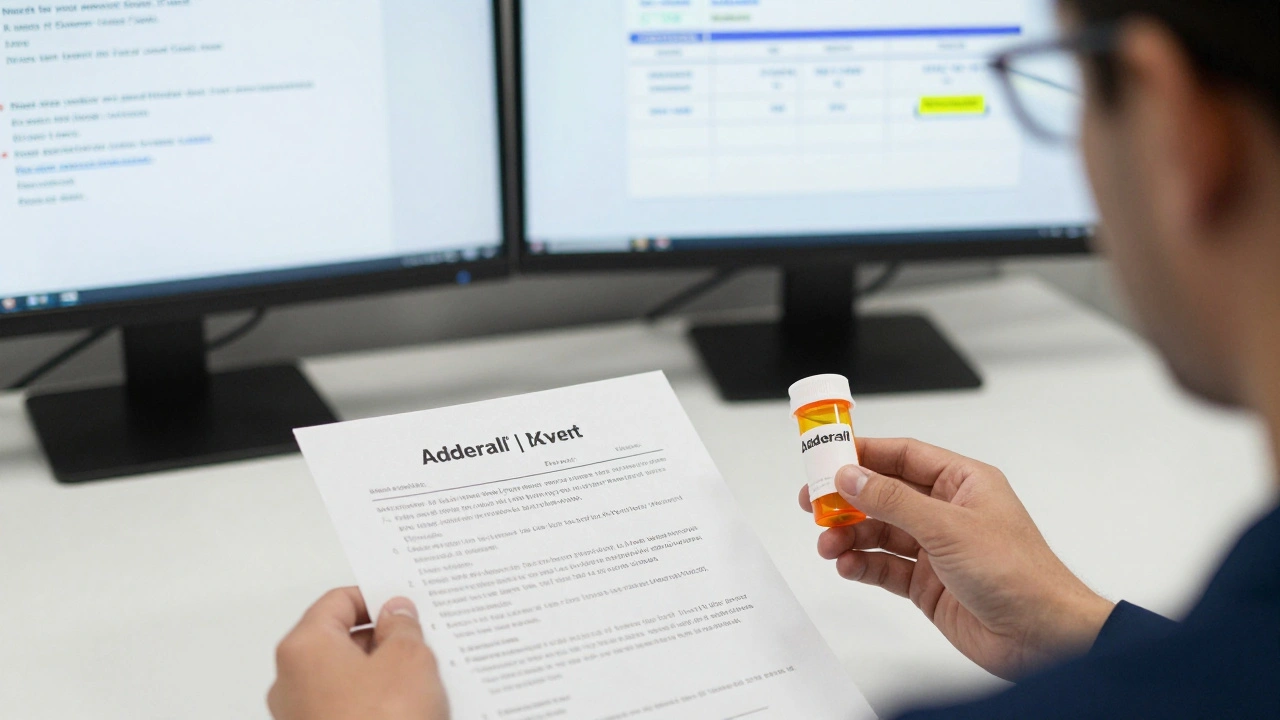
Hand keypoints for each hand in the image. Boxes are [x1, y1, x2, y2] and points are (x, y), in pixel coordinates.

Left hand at [269, 588, 449, 719]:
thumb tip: (397, 612)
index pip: (338, 601)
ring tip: (424, 681)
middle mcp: (291, 681)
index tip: (405, 603)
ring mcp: (302, 717)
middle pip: (341, 641)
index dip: (375, 597)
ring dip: (384, 676)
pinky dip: (378, 705)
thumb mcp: (409, 660)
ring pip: (348, 679)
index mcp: (304, 647)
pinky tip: (410, 712)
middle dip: (383, 640)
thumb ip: (402, 627)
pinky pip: (350, 710)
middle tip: (421, 641)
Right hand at [799, 438, 1114, 679]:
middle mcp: (947, 511)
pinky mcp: (927, 583)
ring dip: (850, 536)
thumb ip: (893, 500)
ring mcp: (936, 548)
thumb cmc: (1019, 574)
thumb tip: (852, 477)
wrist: (1041, 637)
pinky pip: (885, 566)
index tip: (827, 455)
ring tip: (828, 544)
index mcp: (962, 482)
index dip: (864, 453)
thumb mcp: (947, 527)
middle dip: (847, 499)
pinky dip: (863, 565)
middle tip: (813, 502)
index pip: (903, 456)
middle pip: (884, 494)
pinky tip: (849, 566)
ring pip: (879, 532)